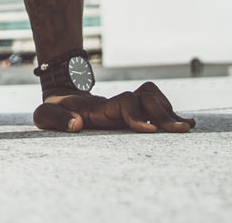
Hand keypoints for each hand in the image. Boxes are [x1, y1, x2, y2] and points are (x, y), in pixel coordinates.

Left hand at [34, 81, 195, 132]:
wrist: (62, 101)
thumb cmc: (54, 111)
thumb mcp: (45, 114)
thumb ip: (56, 118)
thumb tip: (77, 124)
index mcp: (99, 108)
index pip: (124, 103)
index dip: (136, 114)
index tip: (148, 131)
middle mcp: (116, 105)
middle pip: (145, 99)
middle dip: (164, 114)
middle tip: (182, 130)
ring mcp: (125, 107)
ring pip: (152, 100)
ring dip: (169, 112)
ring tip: (186, 127)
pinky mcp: (131, 113)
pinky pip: (154, 106)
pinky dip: (169, 113)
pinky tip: (183, 123)